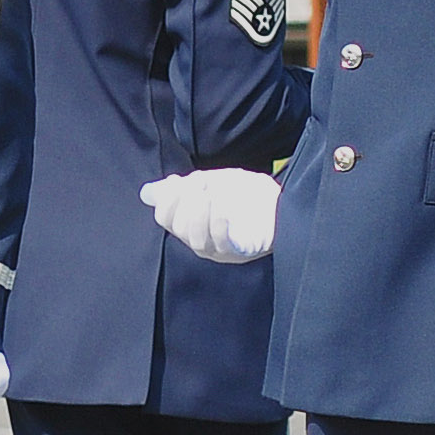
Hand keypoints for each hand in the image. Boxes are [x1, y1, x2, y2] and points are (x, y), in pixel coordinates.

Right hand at [141, 168, 280, 263]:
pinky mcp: (239, 253)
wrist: (285, 206)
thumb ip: (186, 187)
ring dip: (198, 212)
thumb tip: (149, 191)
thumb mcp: (215, 186)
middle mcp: (203, 243)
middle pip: (179, 228)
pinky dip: (218, 221)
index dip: (167, 200)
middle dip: (184, 201)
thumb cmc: (248, 197)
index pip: (166, 219)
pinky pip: (221, 242)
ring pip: (197, 239)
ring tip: (207, 192)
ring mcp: (220, 251)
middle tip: (199, 181)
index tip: (178, 181)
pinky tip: (221, 204)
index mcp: (193, 226)